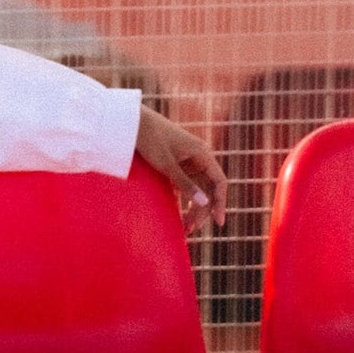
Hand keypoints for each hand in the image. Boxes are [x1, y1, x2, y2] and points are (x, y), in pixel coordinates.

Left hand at [135, 105, 227, 233]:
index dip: (221, 203)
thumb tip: (205, 203)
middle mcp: (199, 158)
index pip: (219, 182)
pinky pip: (186, 186)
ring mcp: (188, 162)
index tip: (218, 222)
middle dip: (203, 210)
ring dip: (193, 208)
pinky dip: (184, 200)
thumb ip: (185, 184)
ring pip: (198, 189)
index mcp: (203, 154)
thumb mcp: (167, 164)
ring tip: (185, 228)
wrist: (133, 123)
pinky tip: (179, 215)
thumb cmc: (150, 139)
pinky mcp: (177, 166)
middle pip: (208, 189)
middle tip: (191, 229)